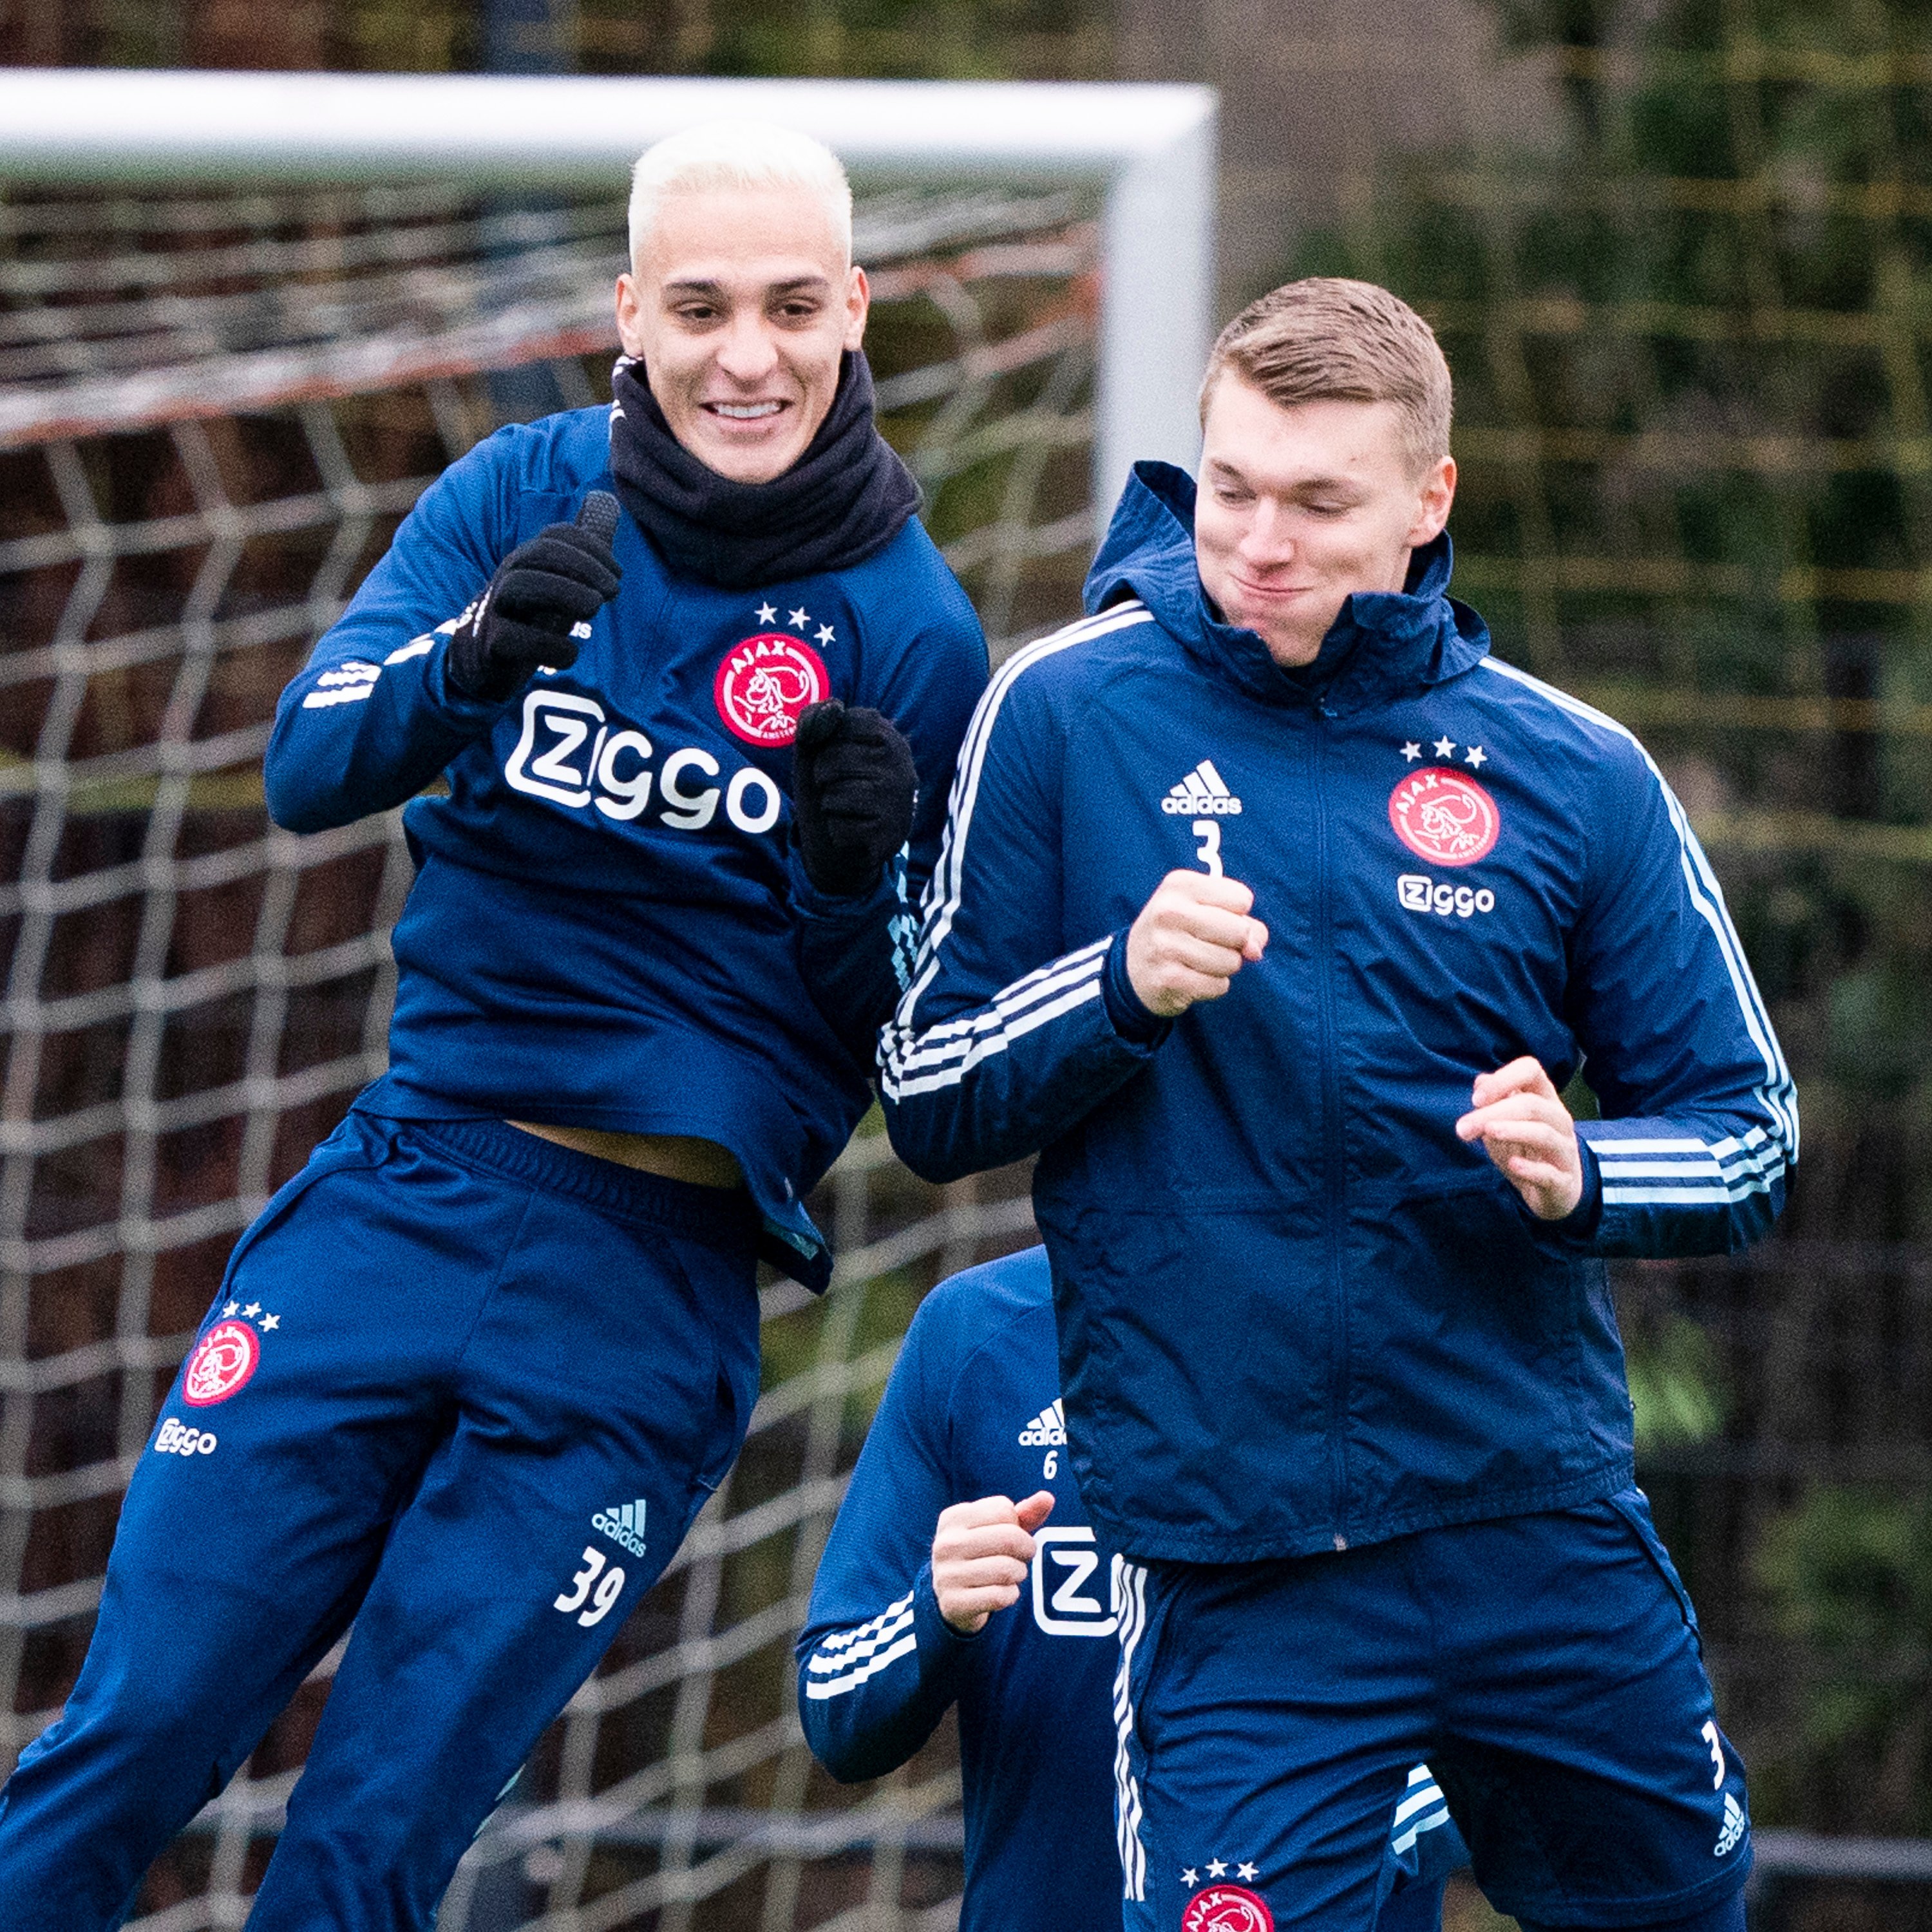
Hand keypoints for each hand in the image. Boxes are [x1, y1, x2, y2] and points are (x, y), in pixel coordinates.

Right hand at [446, 493, 622, 702]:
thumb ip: (581, 548)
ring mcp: (495, 609)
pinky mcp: (491, 646)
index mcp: (527, 562)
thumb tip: (605, 498)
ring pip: (520, 586)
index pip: (556, 537)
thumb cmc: (527, 615)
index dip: (592, 548)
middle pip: (538, 554)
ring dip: (565, 593)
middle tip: (612, 592)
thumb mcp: (556, 580)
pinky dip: (547, 645)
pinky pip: (512, 639)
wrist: (481, 661)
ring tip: (594, 609)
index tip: (618, 574)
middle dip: (582, 566)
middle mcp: (507, 578)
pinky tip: (570, 654)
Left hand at [790, 699, 917, 895]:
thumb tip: (833, 708)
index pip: (839, 722)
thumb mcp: (816, 747)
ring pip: (834, 797)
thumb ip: (815, 719)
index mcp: (887, 735)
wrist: (849, 842)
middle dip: (821, 776)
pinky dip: (836, 832)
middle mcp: (901, 763)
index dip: (822, 743)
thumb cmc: (833, 786)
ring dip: (828, 805)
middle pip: (832, 761)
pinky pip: (839, 829)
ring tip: (845, 808)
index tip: (834, 756)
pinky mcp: (891, 834)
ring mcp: (899, 799)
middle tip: (836, 786)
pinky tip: (852, 830)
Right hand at [932, 1490, 1053, 1634]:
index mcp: (953, 1517)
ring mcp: (948, 1574)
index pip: (1004, 1510)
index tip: (1012, 1536)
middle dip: (1026, 1549)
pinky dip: (1010, 1595)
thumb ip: (1023, 1513)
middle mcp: (946, 1543)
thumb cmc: (979, 1554)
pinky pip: (1001, 1596)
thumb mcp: (996, 1529)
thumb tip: (1047, 1497)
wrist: (947, 1597)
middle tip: (1022, 1557)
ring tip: (1010, 1575)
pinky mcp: (955, 1603)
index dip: (1018, 1524)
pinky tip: (999, 1592)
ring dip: (1019, 1574)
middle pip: (1010, 1538)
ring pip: (1008, 1569)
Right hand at [1125, 870, 1268, 1016]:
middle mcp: (1169, 911)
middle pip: (1240, 930)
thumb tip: (1254, 951)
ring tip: (1198, 962)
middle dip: (1234, 944)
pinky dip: (1213, 986)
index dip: (1237, 914)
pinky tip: (1192, 979)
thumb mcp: (1205, 911)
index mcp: (1179, 884)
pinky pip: (1219, 986)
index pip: (1242, 898)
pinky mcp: (1169, 979)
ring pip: (1231, 961)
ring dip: (1223, 967)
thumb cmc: (1178, 934)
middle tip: (1208, 944)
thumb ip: (1245, 923)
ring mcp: (1166, 946)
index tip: (1214, 918)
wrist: (1132, 970)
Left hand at [1455, 1055, 1583, 1219]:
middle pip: (1531, 1105)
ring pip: (1544, 1134)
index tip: (1475, 1099)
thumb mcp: (1504, 1123)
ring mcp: (1564, 1151)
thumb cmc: (1525, 1150)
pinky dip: (1532, 1169)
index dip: (1504, 1078)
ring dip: (1514, 1131)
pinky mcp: (1564, 1181)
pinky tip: (1513, 1165)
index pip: (1531, 1071)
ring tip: (1488, 1132)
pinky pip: (1551, 1173)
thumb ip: (1493, 1102)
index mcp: (1544, 1099)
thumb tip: (1480, 1081)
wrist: (1554, 1190)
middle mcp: (1559, 1120)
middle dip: (1494, 1112)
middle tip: (1462, 1128)